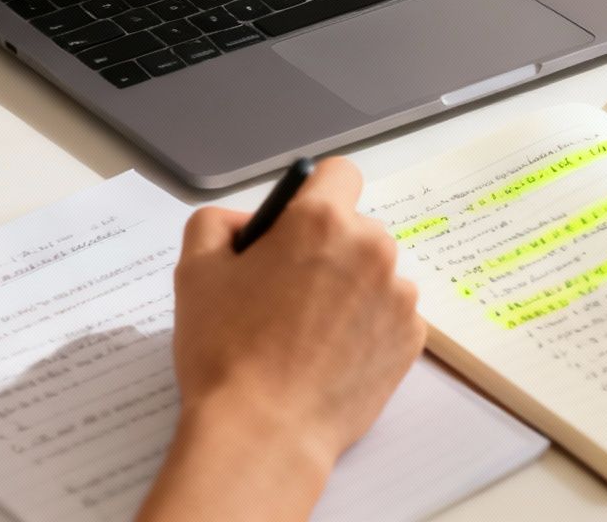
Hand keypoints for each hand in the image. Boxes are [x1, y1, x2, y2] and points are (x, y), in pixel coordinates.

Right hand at [139, 158, 424, 520]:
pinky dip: (366, 327)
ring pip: (374, 272)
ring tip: (306, 332)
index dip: (313, 195)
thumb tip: (250, 222)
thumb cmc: (226, 351)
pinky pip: (389, 314)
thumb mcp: (195, 270)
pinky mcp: (411, 339)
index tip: (296, 225)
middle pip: (355, 228)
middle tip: (286, 290)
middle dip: (327, 248)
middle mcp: (372, 248)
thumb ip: (218, 223)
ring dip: (349, 288)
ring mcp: (399, 296)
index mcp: (322, 220)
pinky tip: (329, 355)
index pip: (339, 173)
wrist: (262, 432)